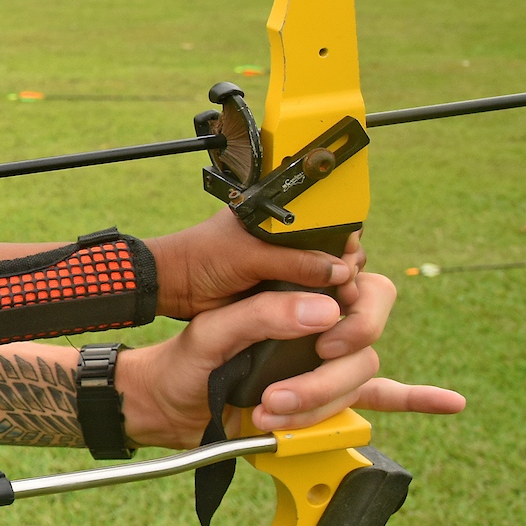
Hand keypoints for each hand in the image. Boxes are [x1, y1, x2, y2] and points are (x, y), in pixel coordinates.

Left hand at [119, 268, 463, 445]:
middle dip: (330, 368)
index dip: (352, 312)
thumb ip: (264, 315)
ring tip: (269, 412)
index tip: (323, 340)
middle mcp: (317, 319)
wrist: (166, 404)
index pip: (354, 283)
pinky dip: (416, 397)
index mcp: (293, 289)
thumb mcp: (213, 331)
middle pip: (364, 335)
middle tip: (287, 387)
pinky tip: (449, 402)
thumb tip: (327, 312)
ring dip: (320, 400)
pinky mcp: (326, 394)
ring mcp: (325, 357)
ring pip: (361, 375)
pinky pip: (382, 393)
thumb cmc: (183, 360)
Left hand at [146, 212, 363, 317]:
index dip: (345, 240)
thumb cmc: (201, 257)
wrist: (174, 287)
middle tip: (347, 284)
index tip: (351, 259)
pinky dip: (321, 301)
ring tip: (341, 298)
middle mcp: (287, 238)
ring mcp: (286, 265)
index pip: (330, 222)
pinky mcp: (281, 289)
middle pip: (335, 250)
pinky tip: (328, 310)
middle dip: (346, 266)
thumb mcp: (250, 255)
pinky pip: (310, 295)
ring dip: (337, 287)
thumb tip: (339, 270)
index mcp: (280, 215)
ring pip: (326, 275)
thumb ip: (294, 261)